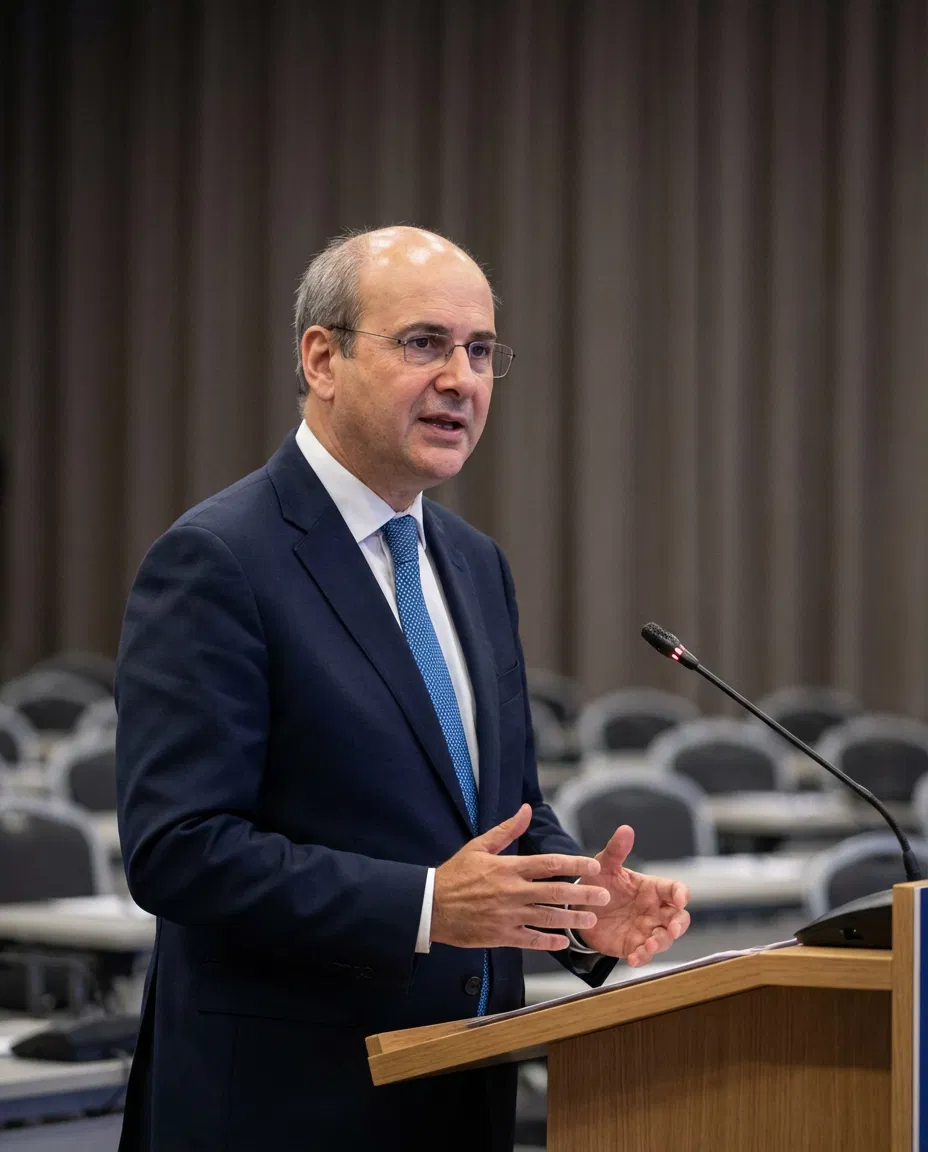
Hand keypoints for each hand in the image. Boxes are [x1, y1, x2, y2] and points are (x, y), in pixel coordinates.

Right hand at [431, 804, 610, 950]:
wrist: (432, 907)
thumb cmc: (455, 874)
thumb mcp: (479, 847)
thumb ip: (507, 830)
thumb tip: (526, 810)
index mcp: (508, 868)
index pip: (548, 864)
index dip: (573, 865)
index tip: (593, 866)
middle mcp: (512, 892)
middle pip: (555, 892)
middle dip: (582, 894)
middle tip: (604, 896)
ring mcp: (508, 916)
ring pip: (547, 917)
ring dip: (571, 918)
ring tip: (590, 919)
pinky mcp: (501, 936)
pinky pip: (530, 940)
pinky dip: (548, 942)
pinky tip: (563, 942)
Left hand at [571, 825, 690, 966]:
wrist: (579, 907)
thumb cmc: (598, 882)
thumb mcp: (604, 865)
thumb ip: (616, 850)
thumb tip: (626, 829)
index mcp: (652, 888)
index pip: (676, 890)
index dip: (681, 894)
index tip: (680, 899)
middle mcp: (654, 910)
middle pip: (679, 918)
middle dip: (679, 924)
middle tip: (672, 929)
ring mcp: (646, 929)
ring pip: (664, 938)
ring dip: (660, 943)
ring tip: (649, 946)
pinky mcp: (634, 946)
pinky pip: (644, 954)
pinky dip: (642, 958)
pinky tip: (634, 959)